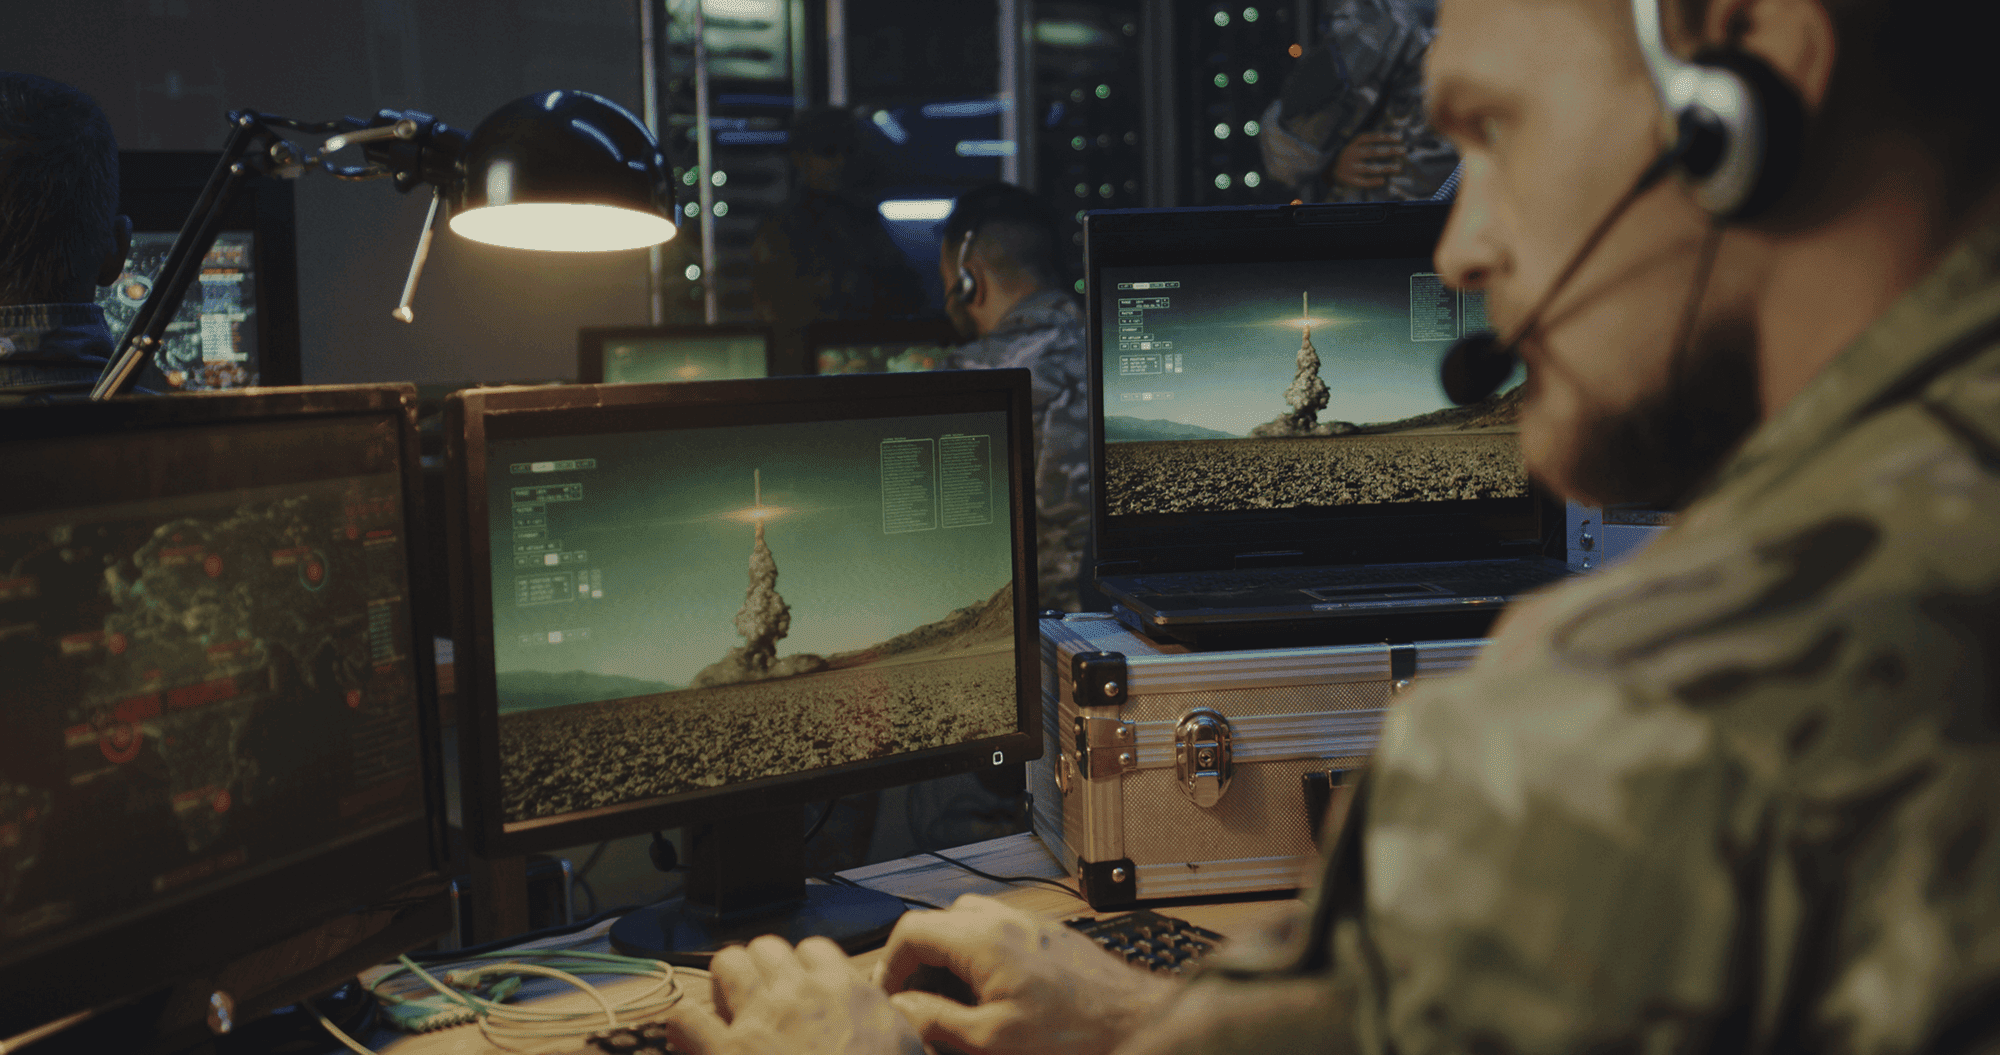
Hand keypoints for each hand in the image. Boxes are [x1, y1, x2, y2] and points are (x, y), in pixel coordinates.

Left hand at [660, 935, 924, 1054]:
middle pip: (767, 948)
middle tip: (763, 1005)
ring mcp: (759, 1018)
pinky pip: (685, 1015)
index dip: (803, 971)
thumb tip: (892, 1017)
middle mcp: (801, 994)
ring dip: (726, 986)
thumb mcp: (908, 1051)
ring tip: (731, 1015)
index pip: (815, 951)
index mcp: (849, 993)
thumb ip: (895, 1026)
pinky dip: (687, 1028)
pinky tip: (697, 1044)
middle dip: (761, 972)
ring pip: (727, 962)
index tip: (802, 995)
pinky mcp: (724, 1052)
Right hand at [875, 894, 1179, 1054]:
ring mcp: (1029, 924)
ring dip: (951, 958)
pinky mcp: (1050, 935)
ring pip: (968, 923)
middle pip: (937, 924)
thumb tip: (901, 1008)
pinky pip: (1000, 932)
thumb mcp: (992, 1040)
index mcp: (982, 939)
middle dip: (921, 964)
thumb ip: (937, 1021)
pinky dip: (982, 957)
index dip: (891, 966)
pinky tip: (994, 995)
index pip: (911, 931)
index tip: (892, 999)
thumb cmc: (1073, 1034)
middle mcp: (1004, 920)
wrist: (1137, 1021)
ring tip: (955, 1003)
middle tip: (921, 1006)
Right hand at [1329, 131, 1405, 188]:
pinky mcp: (1348, 181)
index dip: (1385, 137)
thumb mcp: (1355, 148)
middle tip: (1403, 151)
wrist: (1328, 172)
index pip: (1370, 138)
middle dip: (1390, 151)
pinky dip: (1374, 182)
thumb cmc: (1349, 158)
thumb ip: (1370, 145)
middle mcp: (1350, 154)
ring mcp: (1348, 168)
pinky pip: (1364, 182)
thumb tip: (1394, 146)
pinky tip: (1383, 180)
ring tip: (1398, 168)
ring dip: (1386, 168)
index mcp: (1352, 144)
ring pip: (1371, 169)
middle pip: (1373, 152)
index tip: (1400, 138)